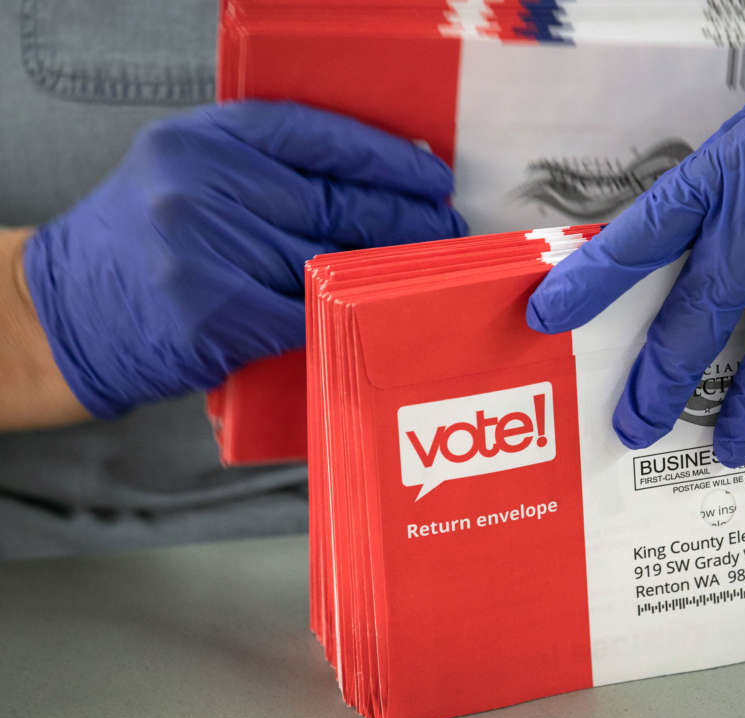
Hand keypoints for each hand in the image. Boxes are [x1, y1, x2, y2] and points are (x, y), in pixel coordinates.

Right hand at [23, 100, 466, 418]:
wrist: (64, 314)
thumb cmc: (139, 249)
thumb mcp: (187, 181)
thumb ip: (262, 177)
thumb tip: (372, 189)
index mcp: (201, 141)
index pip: (314, 137)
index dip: (382, 157)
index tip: (429, 176)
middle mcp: (200, 185)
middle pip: (332, 202)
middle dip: (401, 219)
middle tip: (446, 230)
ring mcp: (203, 248)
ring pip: (325, 263)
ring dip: (383, 273)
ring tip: (423, 275)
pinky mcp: (212, 311)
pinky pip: (304, 315)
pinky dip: (343, 317)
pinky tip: (377, 316)